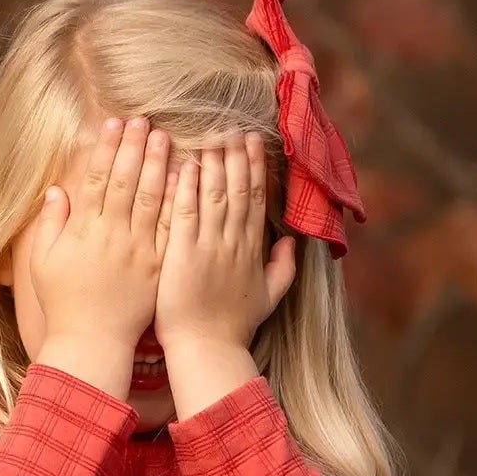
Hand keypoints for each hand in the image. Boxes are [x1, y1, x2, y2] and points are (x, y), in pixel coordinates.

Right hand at [30, 117, 174, 359]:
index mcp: (84, 231)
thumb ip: (50, 224)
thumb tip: (54, 190)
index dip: (106, 149)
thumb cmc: (64, 303)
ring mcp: (138, 251)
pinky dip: (177, 202)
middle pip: (126, 182)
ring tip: (165, 137)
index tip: (113, 124)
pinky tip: (184, 179)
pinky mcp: (157, 267)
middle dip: (134, 147)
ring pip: (151, 199)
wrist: (92, 342)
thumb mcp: (44, 262)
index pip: (97, 179)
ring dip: (158, 165)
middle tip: (144, 119)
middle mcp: (113, 236)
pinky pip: (170, 229)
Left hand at [155, 130, 297, 361]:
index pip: (254, 199)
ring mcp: (208, 247)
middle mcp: (233, 243)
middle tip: (233, 126)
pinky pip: (186, 213)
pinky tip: (185, 165)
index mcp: (251, 250)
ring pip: (213, 195)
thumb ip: (283, 268)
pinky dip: (186, 188)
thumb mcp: (269, 298)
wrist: (207, 350)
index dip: (255, 168)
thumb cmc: (233, 328)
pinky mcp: (183, 254)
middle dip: (236, 155)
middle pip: (237, 189)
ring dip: (213, 162)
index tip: (253, 142)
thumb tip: (293, 243)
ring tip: (211, 134)